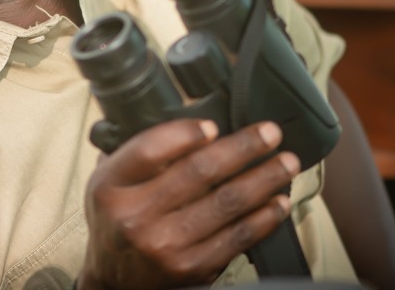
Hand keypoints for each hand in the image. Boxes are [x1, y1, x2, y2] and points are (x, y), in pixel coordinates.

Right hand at [77, 119, 299, 289]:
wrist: (114, 277)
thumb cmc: (115, 216)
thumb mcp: (109, 178)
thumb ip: (138, 151)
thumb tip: (191, 120)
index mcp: (111, 185)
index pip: (148, 150)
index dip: (184, 135)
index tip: (213, 125)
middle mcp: (135, 217)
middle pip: (197, 172)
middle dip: (242, 148)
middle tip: (270, 133)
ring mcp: (164, 245)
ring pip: (225, 204)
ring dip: (263, 179)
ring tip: (286, 163)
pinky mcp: (190, 267)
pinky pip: (236, 238)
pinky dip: (263, 218)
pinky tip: (278, 202)